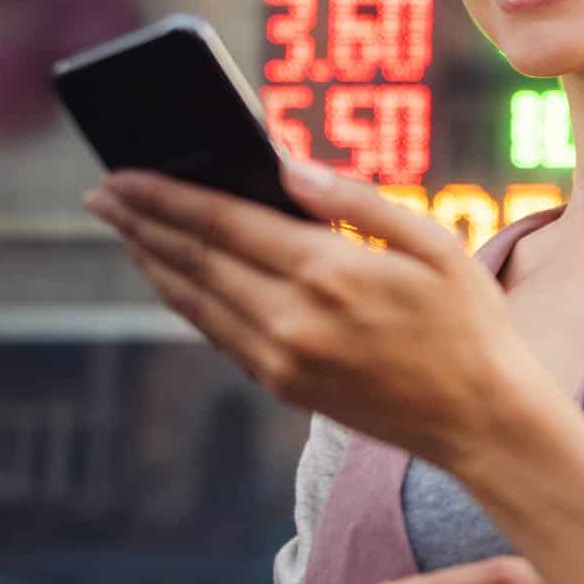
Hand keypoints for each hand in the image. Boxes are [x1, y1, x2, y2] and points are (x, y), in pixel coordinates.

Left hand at [82, 156, 548, 468]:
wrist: (482, 419)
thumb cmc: (467, 320)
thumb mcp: (432, 243)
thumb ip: (354, 198)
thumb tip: (284, 164)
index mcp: (332, 271)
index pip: (224, 221)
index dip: (166, 195)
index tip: (123, 172)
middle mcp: (294, 319)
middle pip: (196, 259)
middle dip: (142, 222)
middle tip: (102, 193)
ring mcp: (283, 360)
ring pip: (196, 301)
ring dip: (153, 260)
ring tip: (124, 228)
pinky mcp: (283, 387)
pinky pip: (218, 334)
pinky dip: (186, 300)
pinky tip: (174, 276)